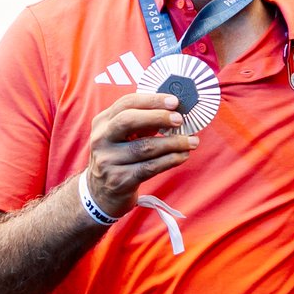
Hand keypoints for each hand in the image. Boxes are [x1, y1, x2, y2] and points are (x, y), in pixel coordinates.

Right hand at [85, 90, 198, 217]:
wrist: (101, 192)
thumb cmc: (120, 156)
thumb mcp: (123, 136)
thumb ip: (143, 122)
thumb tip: (174, 110)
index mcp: (103, 122)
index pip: (126, 103)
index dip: (152, 100)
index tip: (174, 101)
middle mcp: (101, 139)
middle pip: (129, 120)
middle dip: (159, 117)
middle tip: (180, 120)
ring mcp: (108, 161)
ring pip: (145, 147)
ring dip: (173, 143)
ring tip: (192, 141)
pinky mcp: (119, 180)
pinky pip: (150, 167)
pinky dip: (170, 160)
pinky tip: (182, 156)